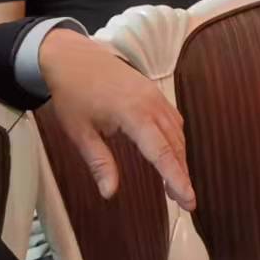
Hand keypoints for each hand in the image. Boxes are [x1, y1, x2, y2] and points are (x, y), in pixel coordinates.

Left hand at [39, 29, 195, 210]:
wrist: (71, 56)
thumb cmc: (73, 93)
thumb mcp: (79, 132)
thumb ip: (99, 162)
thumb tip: (110, 192)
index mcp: (132, 113)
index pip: (161, 152)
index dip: (176, 178)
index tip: (188, 200)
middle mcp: (150, 103)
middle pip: (174, 145)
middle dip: (182, 174)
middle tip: (186, 203)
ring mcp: (154, 94)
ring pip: (177, 132)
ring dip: (179, 158)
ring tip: (176, 186)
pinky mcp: (152, 91)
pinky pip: (172, 118)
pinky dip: (176, 140)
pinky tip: (171, 154)